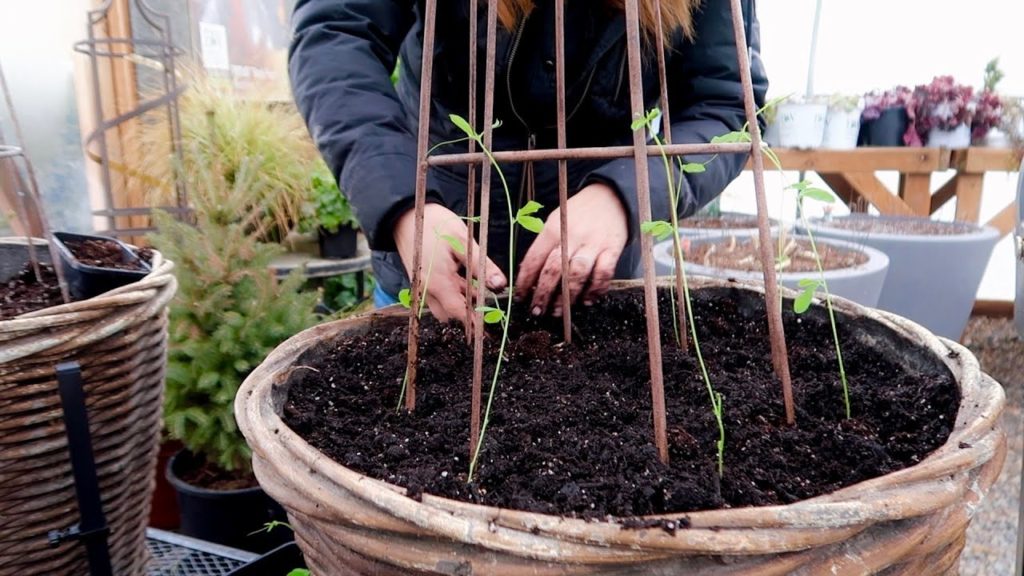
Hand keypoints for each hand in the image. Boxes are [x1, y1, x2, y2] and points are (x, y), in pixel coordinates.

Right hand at [394, 204, 505, 323]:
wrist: (405, 215)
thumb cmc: (434, 225)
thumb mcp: (463, 241)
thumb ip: (482, 265)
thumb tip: (500, 285)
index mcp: (438, 283)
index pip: (459, 313)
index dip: (475, 321)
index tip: (489, 324)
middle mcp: (427, 290)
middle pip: (450, 313)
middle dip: (468, 310)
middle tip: (486, 300)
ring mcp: (422, 286)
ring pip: (443, 305)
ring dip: (459, 301)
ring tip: (476, 286)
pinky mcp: (420, 280)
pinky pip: (436, 295)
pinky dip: (451, 292)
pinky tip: (462, 278)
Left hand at [515, 183, 627, 315]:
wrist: (610, 197)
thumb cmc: (578, 214)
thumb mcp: (555, 221)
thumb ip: (545, 246)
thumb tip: (530, 276)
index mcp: (553, 229)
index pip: (533, 259)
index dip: (525, 281)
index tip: (520, 297)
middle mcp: (571, 236)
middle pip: (553, 270)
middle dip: (542, 294)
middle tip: (536, 311)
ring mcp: (593, 244)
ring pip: (576, 274)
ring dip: (566, 297)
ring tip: (558, 312)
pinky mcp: (612, 249)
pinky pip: (603, 274)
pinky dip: (595, 290)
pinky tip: (587, 301)